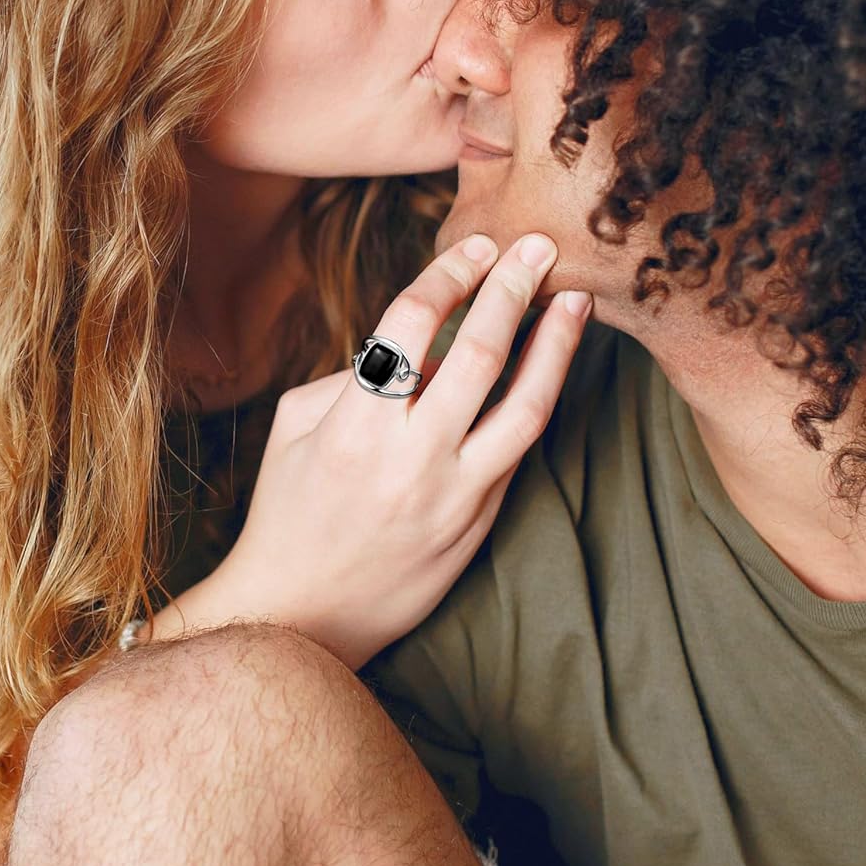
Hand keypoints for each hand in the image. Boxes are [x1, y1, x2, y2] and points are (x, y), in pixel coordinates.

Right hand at [164, 233, 590, 668]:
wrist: (302, 618)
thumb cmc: (289, 509)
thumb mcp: (295, 427)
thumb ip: (353, 375)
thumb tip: (418, 343)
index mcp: (354, 425)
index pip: (411, 324)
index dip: (450, 274)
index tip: (478, 246)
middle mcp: (410, 459)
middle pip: (479, 354)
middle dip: (513, 289)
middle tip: (539, 247)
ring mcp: (454, 497)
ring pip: (525, 407)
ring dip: (557, 346)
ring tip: (576, 301)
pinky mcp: (480, 525)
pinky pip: (518, 451)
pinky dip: (536, 399)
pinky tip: (551, 365)